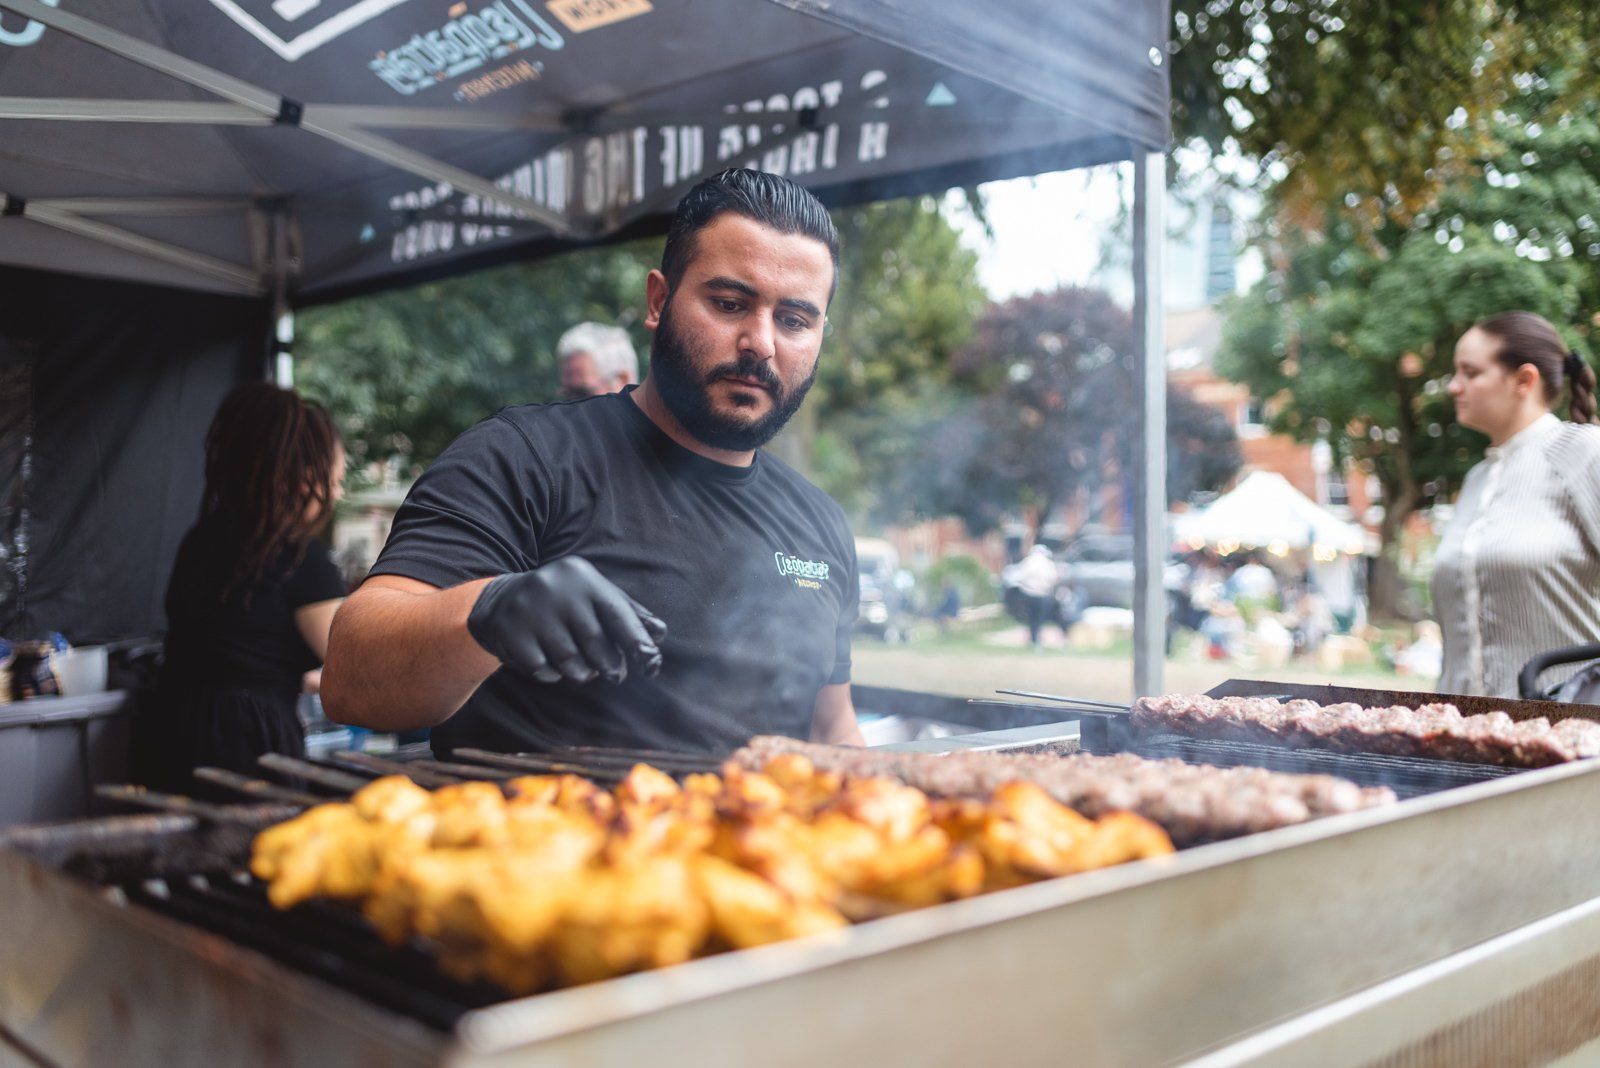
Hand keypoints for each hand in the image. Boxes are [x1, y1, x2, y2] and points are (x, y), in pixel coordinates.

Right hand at [466, 557, 665, 683]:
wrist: (501, 600)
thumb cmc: (564, 602)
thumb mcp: (594, 596)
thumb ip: (628, 613)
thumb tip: (660, 633)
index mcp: (582, 577)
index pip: (617, 614)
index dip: (637, 642)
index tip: (650, 665)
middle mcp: (555, 588)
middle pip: (595, 642)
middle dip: (609, 665)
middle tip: (614, 675)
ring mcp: (530, 610)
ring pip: (569, 660)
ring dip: (581, 673)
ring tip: (583, 670)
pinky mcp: (510, 632)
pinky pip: (542, 669)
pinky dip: (552, 675)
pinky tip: (551, 664)